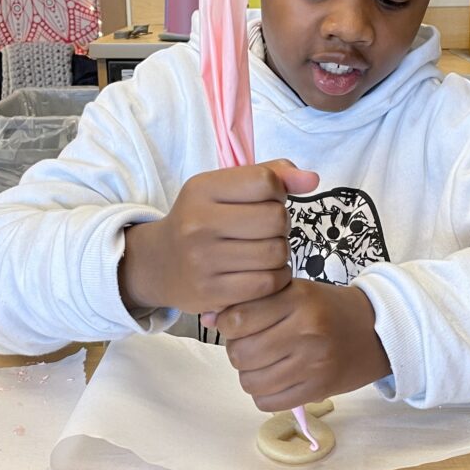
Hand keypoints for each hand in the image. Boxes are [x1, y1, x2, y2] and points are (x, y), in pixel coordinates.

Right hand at [118, 160, 318, 314]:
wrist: (158, 264)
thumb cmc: (202, 220)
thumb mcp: (225, 189)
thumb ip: (271, 175)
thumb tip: (312, 180)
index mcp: (202, 189)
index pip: (266, 181)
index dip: (277, 192)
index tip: (263, 202)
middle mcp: (199, 222)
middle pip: (276, 219)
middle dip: (280, 225)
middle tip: (265, 231)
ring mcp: (203, 260)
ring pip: (276, 253)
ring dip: (280, 253)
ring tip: (263, 252)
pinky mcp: (211, 293)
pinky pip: (268, 283)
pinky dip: (276, 278)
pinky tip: (263, 272)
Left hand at [210, 279, 391, 411]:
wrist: (376, 331)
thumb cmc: (328, 308)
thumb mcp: (294, 291)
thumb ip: (253, 301)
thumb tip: (208, 317)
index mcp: (298, 299)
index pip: (238, 319)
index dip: (228, 324)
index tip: (236, 324)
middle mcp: (306, 331)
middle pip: (240, 353)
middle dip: (238, 351)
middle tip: (251, 344)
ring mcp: (313, 364)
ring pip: (250, 382)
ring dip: (250, 374)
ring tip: (264, 362)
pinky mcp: (317, 390)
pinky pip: (268, 403)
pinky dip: (264, 394)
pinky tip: (276, 379)